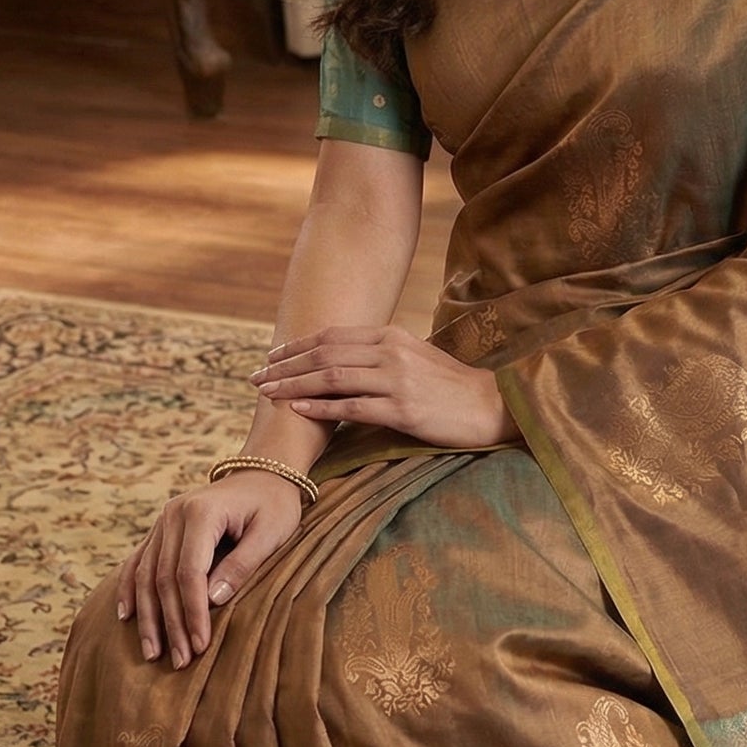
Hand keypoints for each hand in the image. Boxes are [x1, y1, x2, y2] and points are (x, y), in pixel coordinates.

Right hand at [115, 472, 303, 667]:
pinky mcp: (160, 529)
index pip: (189, 572)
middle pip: (163, 578)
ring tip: (152, 652)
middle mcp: (173, 514)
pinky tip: (127, 617)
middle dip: (171, 623)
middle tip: (179, 661)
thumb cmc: (274, 505)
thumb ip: (242, 565)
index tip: (200, 645)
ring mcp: (162, 521)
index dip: (192, 612)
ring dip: (148, 616)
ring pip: (144, 575)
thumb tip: (212, 601)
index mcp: (201, 513)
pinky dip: (129, 590)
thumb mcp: (271, 533)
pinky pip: (137, 562)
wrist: (263, 474)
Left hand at [253, 323, 519, 448]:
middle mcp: (390, 351)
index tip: (270, 359)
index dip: (296, 347)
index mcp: (391, 335)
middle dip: (285, 366)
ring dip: (294, 386)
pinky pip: (352, 407)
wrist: (491, 406)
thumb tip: (341, 362)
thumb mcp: (414, 357)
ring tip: (267, 395)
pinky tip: (298, 410)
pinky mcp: (403, 409)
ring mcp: (397, 380)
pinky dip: (321, 408)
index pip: (331, 336)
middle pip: (324, 354)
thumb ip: (380, 354)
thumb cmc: (450, 386)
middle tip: (255, 379)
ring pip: (332, 378)